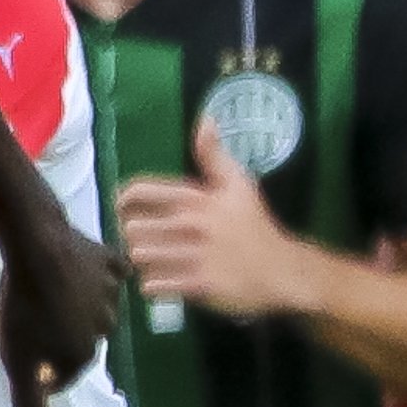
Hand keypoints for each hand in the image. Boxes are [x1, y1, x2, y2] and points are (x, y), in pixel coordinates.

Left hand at [0, 218, 121, 406]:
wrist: (37, 248)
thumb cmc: (23, 307)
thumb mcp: (17, 359)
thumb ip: (29, 400)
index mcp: (82, 354)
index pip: (64, 374)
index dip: (43, 373)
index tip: (28, 367)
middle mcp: (105, 327)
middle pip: (82, 339)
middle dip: (63, 339)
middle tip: (36, 326)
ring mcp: (110, 293)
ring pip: (97, 306)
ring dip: (79, 306)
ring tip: (54, 296)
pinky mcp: (109, 260)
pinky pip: (110, 271)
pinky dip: (99, 273)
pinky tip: (86, 269)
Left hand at [115, 115, 307, 322]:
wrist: (282, 270)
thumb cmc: (255, 227)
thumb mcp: (239, 184)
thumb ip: (213, 154)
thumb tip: (206, 120)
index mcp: (196, 198)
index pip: (139, 193)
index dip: (124, 202)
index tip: (125, 211)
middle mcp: (192, 224)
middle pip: (133, 228)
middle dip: (134, 236)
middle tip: (145, 241)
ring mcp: (195, 255)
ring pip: (140, 256)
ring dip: (143, 261)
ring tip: (155, 261)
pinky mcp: (198, 285)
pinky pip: (154, 285)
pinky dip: (153, 286)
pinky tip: (164, 282)